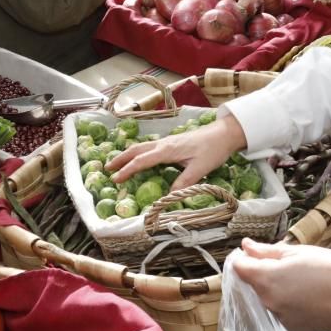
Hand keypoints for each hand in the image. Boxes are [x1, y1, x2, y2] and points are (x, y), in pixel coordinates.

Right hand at [108, 112, 245, 189]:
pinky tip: (138, 159)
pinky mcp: (172, 143)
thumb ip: (183, 183)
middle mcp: (164, 144)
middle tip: (107, 169)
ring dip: (127, 155)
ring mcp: (167, 142)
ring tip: (116, 163)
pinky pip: (149, 148)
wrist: (224, 133)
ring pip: (142, 147)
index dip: (127, 170)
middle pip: (136, 150)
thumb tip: (168, 197)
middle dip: (120, 159)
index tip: (115, 180)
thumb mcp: (200, 169)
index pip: (142, 161)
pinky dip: (138, 153)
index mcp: (168, 150)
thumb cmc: (213, 150)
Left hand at [230, 239, 330, 330]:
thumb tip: (245, 247)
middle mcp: (268, 302)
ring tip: (304, 283)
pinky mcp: (293, 329)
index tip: (258, 255)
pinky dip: (290, 305)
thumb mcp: (299, 252)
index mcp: (267, 279)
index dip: (244, 259)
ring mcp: (280, 318)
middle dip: (266, 274)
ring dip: (279, 291)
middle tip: (292, 266)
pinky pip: (283, 313)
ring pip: (269, 299)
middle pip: (255, 285)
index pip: (239, 268)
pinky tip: (310, 299)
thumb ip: (267, 251)